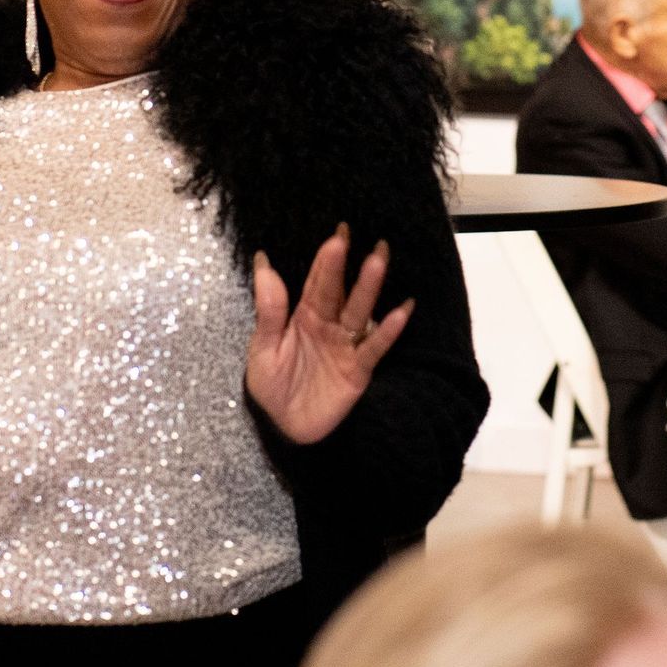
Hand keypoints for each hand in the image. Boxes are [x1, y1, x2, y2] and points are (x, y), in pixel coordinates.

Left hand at [246, 225, 413, 444]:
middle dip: (348, 264)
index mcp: (302, 317)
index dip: (325, 260)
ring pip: (359, 311)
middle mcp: (328, 325)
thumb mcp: (263, 350)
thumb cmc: (272, 389)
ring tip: (378, 260)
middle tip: (359, 236)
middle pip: (340, 291)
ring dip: (369, 287)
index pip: (315, 283)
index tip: (336, 236)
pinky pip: (375, 347)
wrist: (287, 431)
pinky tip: (402, 310)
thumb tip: (263, 263)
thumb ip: (269, 310)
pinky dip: (388, 330)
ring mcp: (345, 345)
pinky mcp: (359, 369)